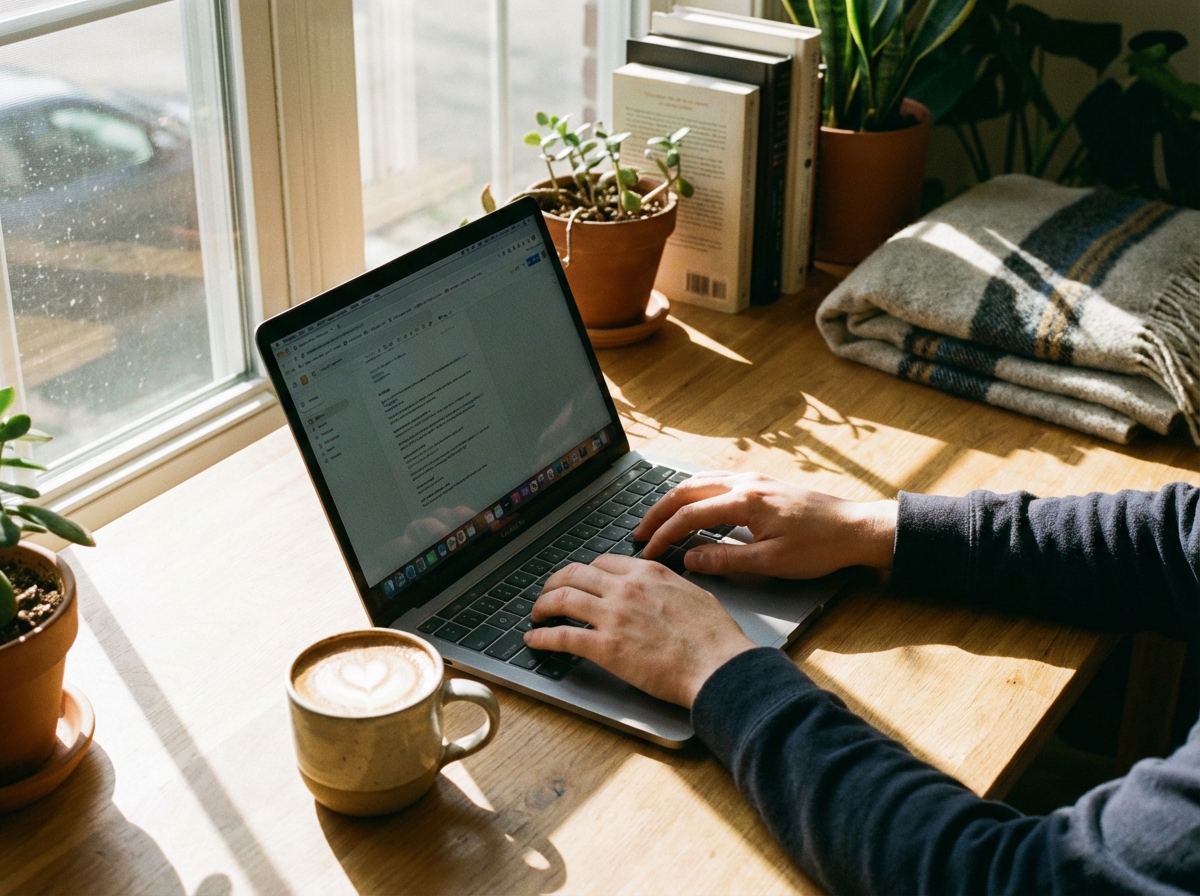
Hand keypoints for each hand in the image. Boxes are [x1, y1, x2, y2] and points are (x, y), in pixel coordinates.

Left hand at [523, 554, 755, 707]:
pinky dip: (542, 637)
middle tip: (548, 594)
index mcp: (648, 573)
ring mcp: (613, 616)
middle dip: (555, 583)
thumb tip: (662, 591)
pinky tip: (534, 640)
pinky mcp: (605, 647)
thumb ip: (669, 587)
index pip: (603, 563)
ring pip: (561, 599)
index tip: (579, 580)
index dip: (585, 572)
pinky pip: (562, 636)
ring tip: (536, 614)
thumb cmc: (714, 637)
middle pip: (574, 574)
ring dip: (542, 605)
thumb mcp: (693, 594)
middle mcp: (625, 588)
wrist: (717, 665)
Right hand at [634, 471, 896, 578]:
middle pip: (687, 491)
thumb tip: (690, 559)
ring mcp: (754, 479)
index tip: (648, 551)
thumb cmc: (820, 547)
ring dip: (674, 500)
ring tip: (657, 520)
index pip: (690, 515)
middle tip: (640, 533)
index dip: (664, 534)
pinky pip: (716, 482)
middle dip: (659, 512)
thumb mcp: (771, 562)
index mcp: (746, 501)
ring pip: (700, 482)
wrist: (856, 528)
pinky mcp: (762, 484)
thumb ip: (726, 560)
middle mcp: (746, 483)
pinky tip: (691, 508)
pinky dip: (694, 494)